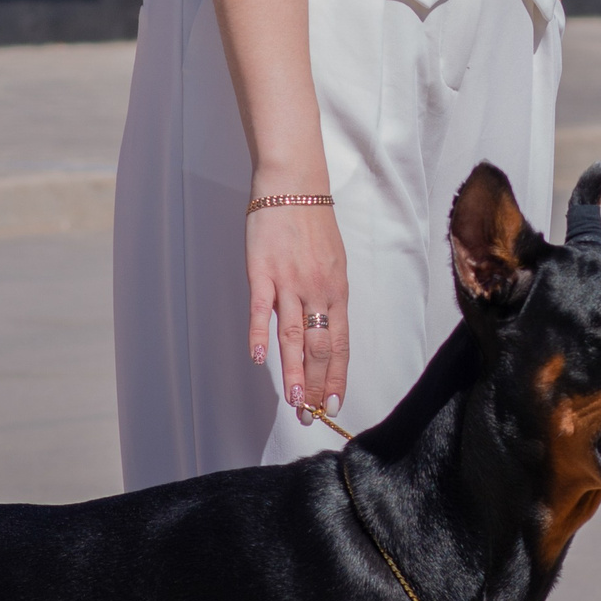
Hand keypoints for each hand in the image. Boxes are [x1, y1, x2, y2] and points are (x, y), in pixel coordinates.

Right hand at [248, 200, 348, 418]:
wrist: (292, 185)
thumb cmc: (312, 224)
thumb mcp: (333, 264)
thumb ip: (328, 299)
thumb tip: (324, 331)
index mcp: (337, 292)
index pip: (340, 344)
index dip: (336, 377)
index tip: (332, 403)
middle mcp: (318, 291)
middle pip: (318, 347)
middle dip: (315, 386)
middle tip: (310, 416)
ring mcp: (289, 282)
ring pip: (293, 336)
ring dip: (292, 373)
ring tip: (292, 402)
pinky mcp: (262, 271)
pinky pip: (261, 309)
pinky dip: (259, 335)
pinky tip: (260, 359)